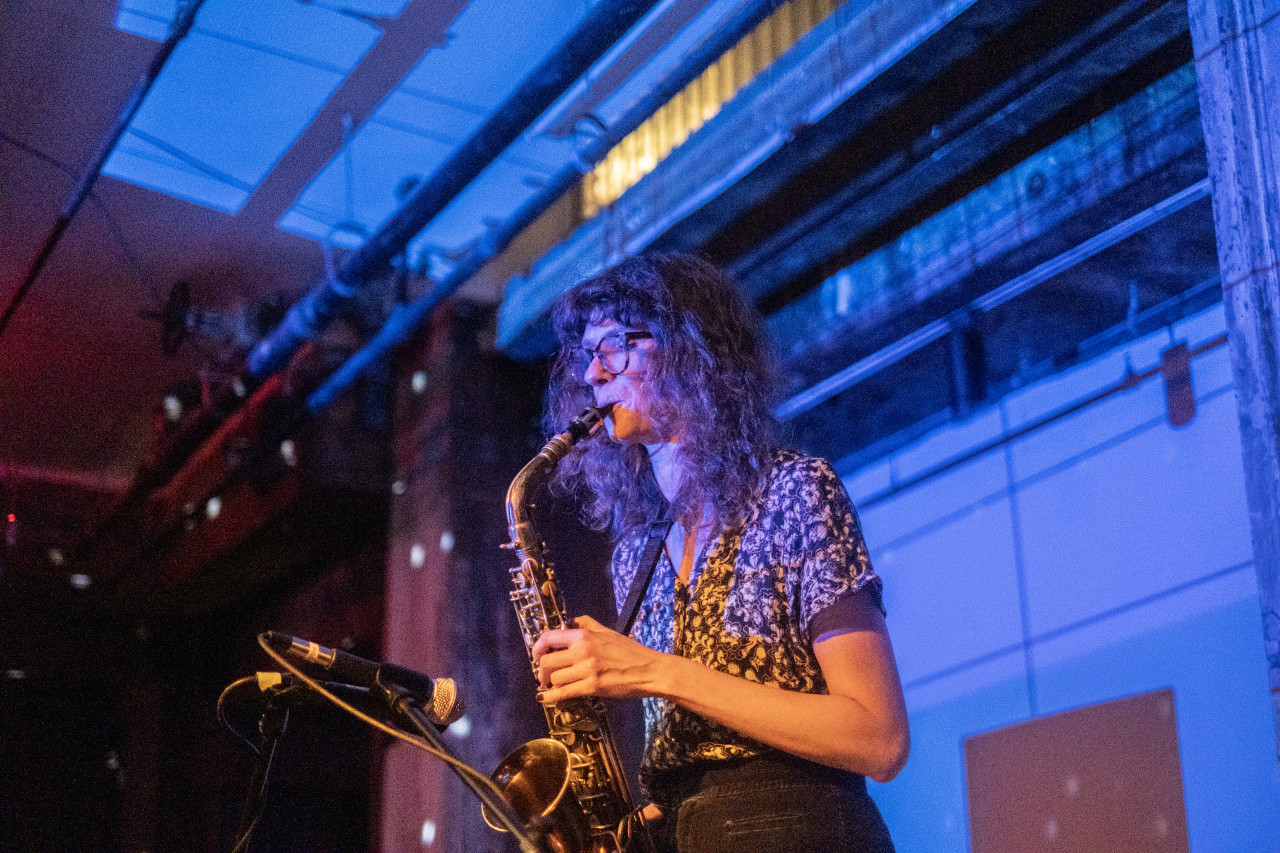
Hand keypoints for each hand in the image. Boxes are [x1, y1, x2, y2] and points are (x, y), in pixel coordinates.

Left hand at [530, 615, 661, 702]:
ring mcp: (587, 670)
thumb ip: (587, 623)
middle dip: (541, 670)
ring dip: (549, 684)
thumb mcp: (608, 631)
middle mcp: (583, 651)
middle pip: (546, 662)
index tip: (536, 655)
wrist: (649, 670)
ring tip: (552, 685)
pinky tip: (545, 699)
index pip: (550, 637)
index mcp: (585, 635)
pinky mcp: (592, 687)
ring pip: (554, 679)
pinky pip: (563, 693)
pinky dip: (551, 697)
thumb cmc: (630, 651)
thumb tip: (571, 621)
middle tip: (543, 675)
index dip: (537, 648)